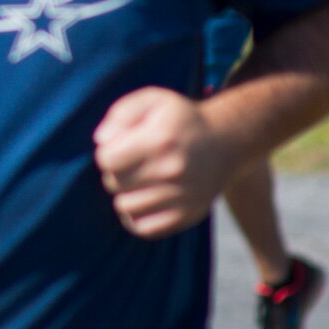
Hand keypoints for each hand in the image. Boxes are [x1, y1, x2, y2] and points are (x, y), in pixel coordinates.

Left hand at [94, 86, 237, 237]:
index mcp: (160, 140)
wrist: (227, 141)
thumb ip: (120, 114)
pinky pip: (144, 228)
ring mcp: (182, 195)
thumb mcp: (152, 100)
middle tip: (133, 162)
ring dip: (125, 194)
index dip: (107, 153)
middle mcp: (172, 169)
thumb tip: (101, 141)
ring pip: (125, 207)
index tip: (121, 147)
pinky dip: (136, 218)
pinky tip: (142, 200)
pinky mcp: (188, 214)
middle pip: (113, 183)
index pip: (106, 159)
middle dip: (116, 172)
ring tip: (140, 180)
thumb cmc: (180, 120)